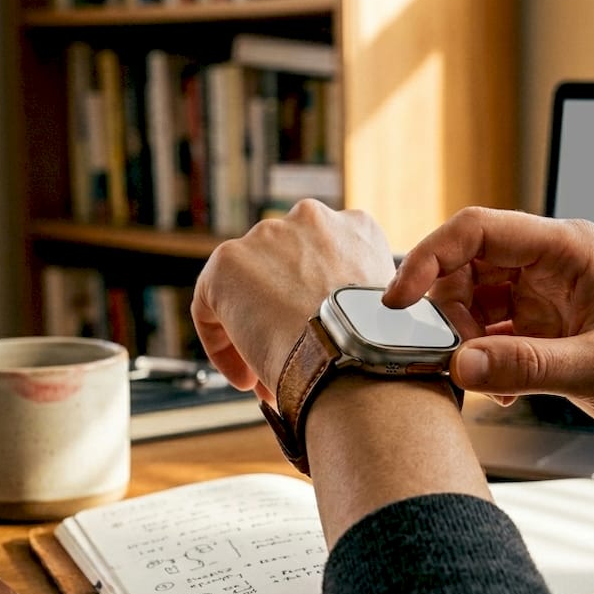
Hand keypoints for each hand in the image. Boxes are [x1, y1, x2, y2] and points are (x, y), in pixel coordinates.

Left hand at [192, 200, 396, 403]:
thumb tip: (326, 331)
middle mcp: (311, 218)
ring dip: (252, 329)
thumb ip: (356, 301)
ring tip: (265, 372)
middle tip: (288, 357)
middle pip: (280, 269)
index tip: (315, 337)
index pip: (323, 258)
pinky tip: (245, 375)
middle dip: (280, 314)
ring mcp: (267, 236)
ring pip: (245, 286)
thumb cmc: (377, 349)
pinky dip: (221, 343)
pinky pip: (210, 304)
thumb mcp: (383, 311)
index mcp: (356, 228)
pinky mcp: (226, 262)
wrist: (354, 357)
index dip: (313, 304)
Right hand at [385, 206, 593, 495]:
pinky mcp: (546, 330)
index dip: (429, 257)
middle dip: (445, 307)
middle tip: (444, 352)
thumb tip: (459, 363)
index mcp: (568, 248)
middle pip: (466, 264)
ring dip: (464, 338)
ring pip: (473, 300)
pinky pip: (491, 333)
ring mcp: (547, 297)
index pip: (478, 229)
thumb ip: (528, 365)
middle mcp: (552, 264)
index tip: (399, 300)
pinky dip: (483, 360)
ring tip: (484, 379)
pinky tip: (502, 393)